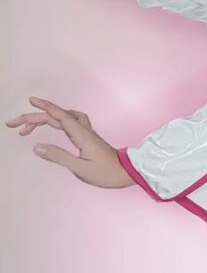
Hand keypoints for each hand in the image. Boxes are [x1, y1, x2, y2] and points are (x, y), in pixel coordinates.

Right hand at [5, 96, 134, 187]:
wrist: (127, 172)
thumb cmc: (106, 172)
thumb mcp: (80, 168)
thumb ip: (58, 156)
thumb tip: (37, 146)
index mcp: (81, 135)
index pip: (59, 116)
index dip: (44, 107)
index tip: (30, 100)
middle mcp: (83, 130)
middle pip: (56, 117)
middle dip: (34, 118)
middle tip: (14, 125)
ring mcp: (86, 133)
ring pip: (63, 118)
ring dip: (45, 119)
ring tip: (28, 127)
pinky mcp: (88, 137)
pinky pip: (70, 122)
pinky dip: (57, 120)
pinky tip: (53, 125)